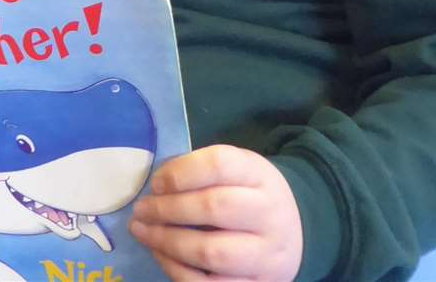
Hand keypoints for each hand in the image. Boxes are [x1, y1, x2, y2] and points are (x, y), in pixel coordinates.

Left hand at [128, 144, 301, 281]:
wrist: (295, 232)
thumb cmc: (248, 194)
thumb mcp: (235, 170)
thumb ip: (199, 171)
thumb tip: (156, 187)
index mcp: (258, 174)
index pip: (219, 164)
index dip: (181, 172)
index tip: (156, 183)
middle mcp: (269, 213)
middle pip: (214, 208)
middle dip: (167, 210)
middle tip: (140, 211)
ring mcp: (268, 254)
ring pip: (213, 253)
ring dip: (168, 243)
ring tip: (143, 233)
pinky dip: (179, 272)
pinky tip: (161, 256)